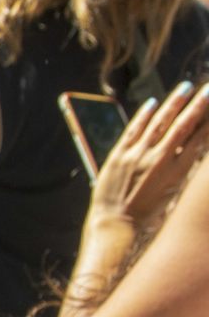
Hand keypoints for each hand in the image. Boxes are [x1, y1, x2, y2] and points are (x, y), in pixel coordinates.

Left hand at [90, 81, 208, 230]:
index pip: (200, 140)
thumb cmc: (150, 220)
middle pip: (183, 126)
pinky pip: (133, 130)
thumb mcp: (176, 198)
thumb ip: (187, 175)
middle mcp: (159, 160)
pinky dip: (143, 115)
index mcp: (178, 173)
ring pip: (158, 123)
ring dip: (173, 104)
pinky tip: (152, 103)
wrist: (116, 228)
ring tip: (186, 88)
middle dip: (198, 106)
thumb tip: (196, 156)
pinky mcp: (118, 156)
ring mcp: (137, 156)